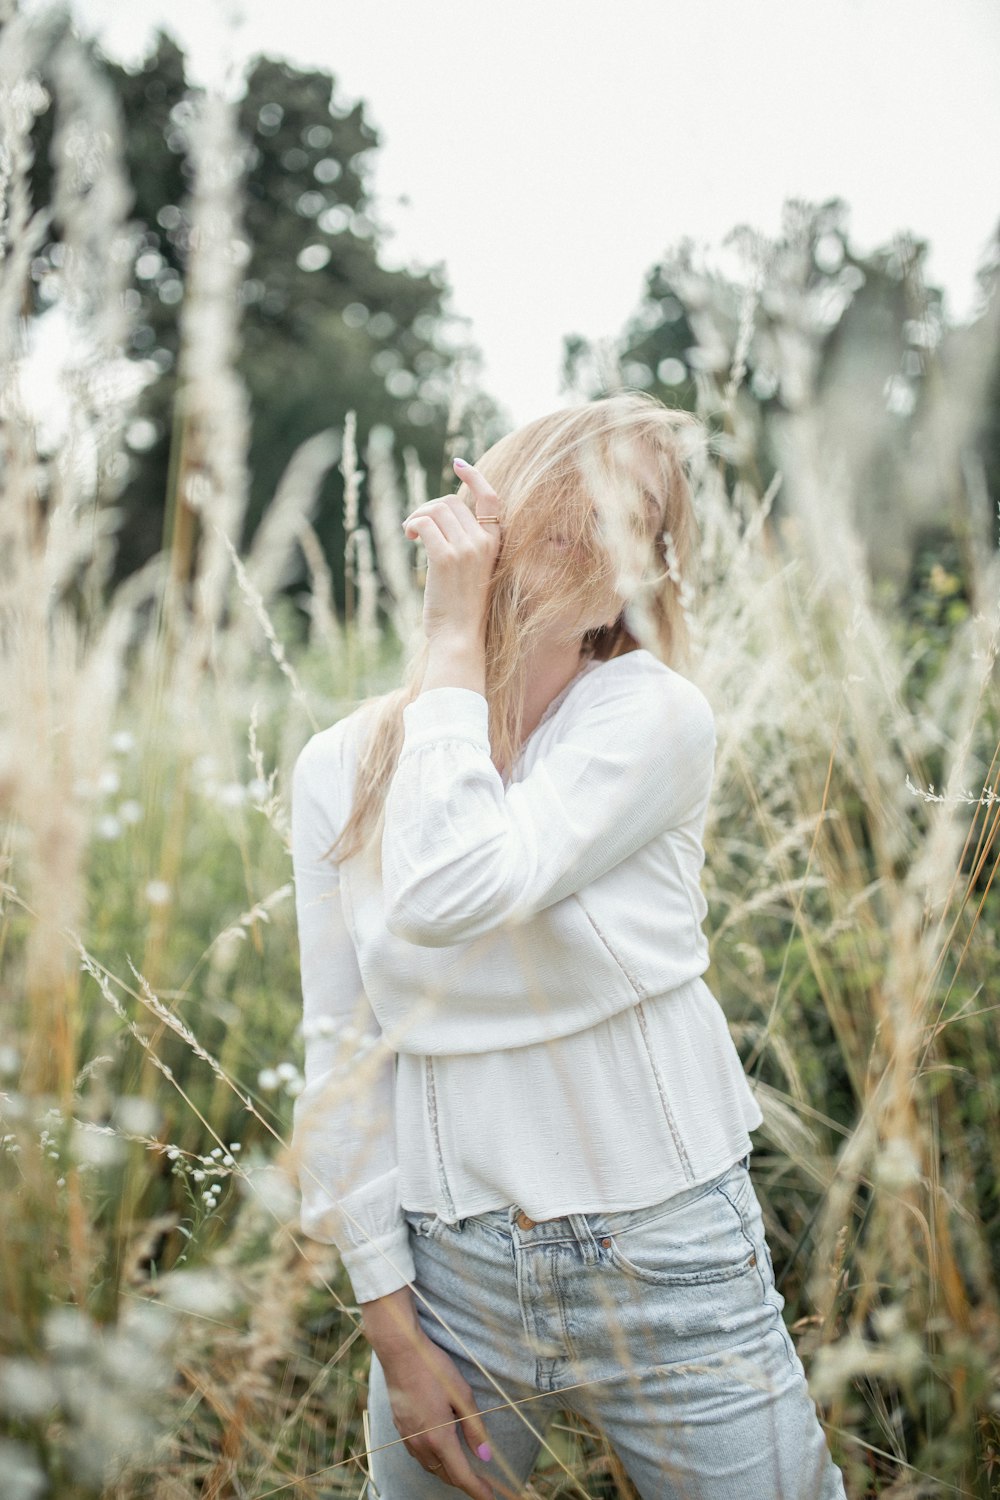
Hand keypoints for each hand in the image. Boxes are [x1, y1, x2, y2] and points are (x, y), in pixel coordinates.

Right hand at [373, 1325, 493, 1497]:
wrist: (400, 1352)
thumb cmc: (434, 1369)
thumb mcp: (462, 1395)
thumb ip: (474, 1428)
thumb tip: (485, 1455)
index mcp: (439, 1437)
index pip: (461, 1475)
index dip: (477, 1490)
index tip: (490, 1498)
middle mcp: (421, 1443)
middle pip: (445, 1475)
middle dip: (464, 1482)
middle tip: (482, 1483)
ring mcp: (408, 1437)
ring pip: (431, 1467)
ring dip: (448, 1472)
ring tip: (463, 1470)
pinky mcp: (400, 1428)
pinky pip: (419, 1455)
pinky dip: (433, 1460)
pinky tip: (440, 1450)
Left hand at [401, 459, 502, 648]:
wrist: (459, 637)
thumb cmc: (461, 608)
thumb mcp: (471, 570)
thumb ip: (463, 542)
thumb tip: (439, 516)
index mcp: (495, 543)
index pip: (491, 498)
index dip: (474, 477)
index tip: (458, 464)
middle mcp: (484, 542)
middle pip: (450, 502)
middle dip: (428, 508)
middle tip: (415, 527)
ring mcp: (466, 549)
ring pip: (436, 509)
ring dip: (417, 516)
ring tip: (410, 532)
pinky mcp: (445, 558)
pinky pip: (425, 524)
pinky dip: (412, 525)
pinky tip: (409, 536)